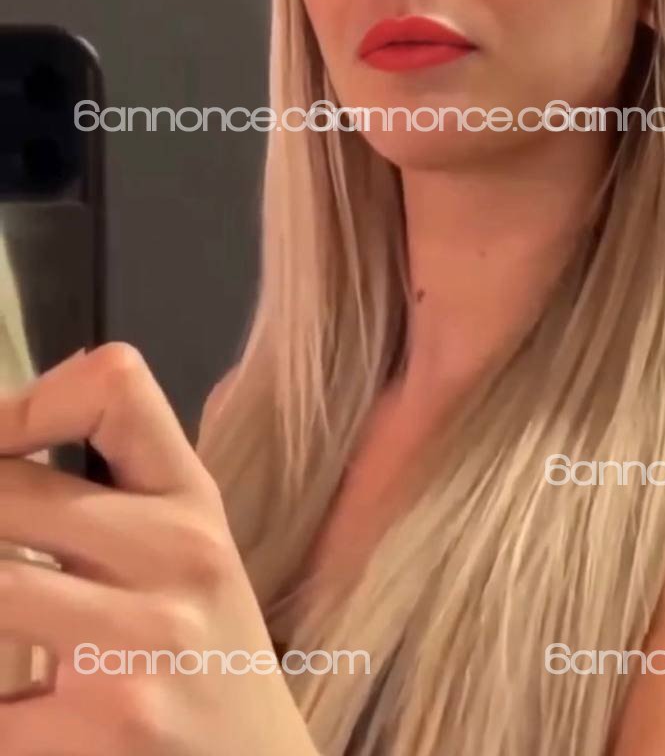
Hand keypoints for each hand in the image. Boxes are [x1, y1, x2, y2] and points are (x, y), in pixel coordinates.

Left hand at [0, 343, 314, 754]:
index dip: (21, 404)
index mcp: (190, 502)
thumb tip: (1, 438)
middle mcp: (175, 557)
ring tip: (0, 617)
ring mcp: (135, 648)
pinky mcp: (98, 733)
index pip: (113, 387)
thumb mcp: (187, 558)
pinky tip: (14, 699)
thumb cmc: (202, 660)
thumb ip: (113, 496)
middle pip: (5, 491)